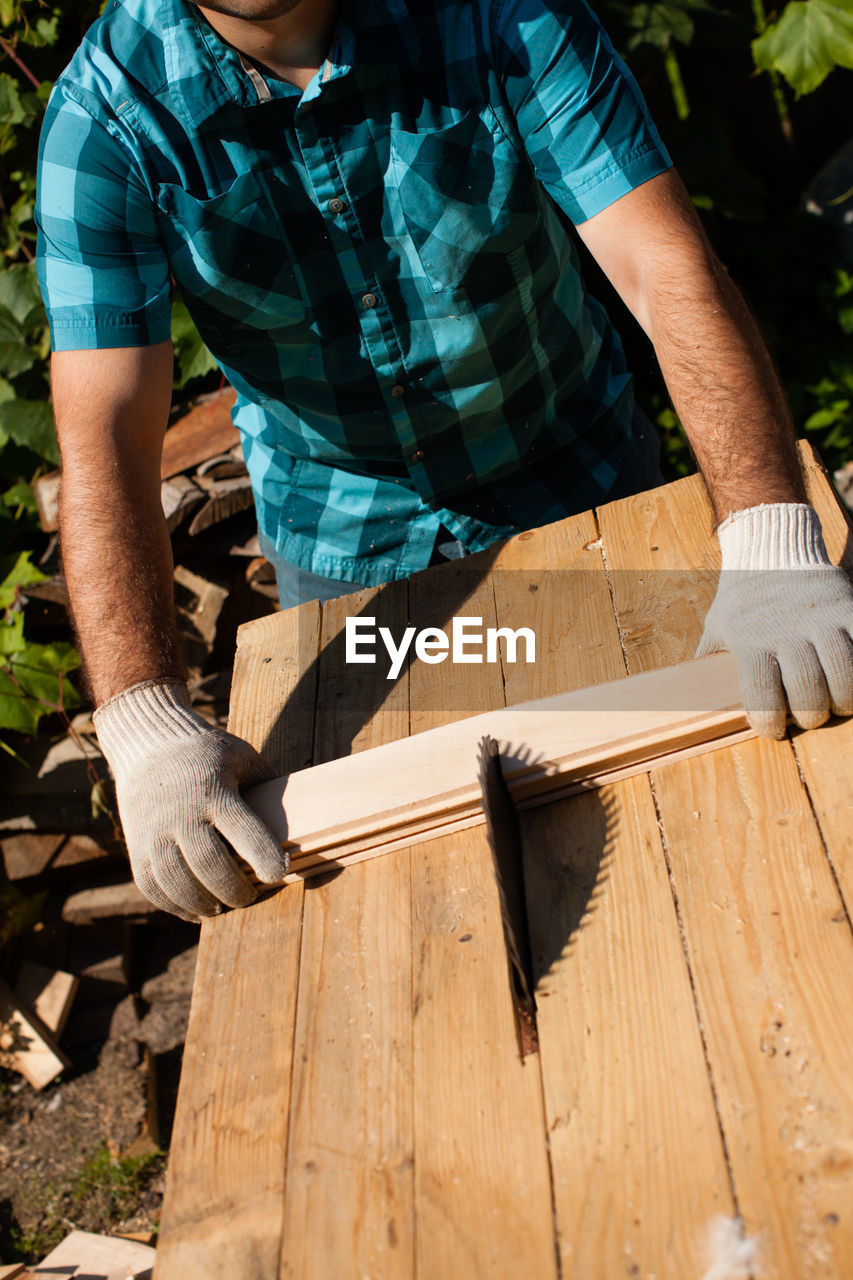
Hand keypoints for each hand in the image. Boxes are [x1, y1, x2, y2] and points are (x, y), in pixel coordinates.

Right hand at [94, 680, 288, 919]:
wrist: (147, 745)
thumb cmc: (206, 755)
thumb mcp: (241, 757)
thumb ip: (266, 786)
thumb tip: (302, 815)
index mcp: (213, 790)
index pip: (242, 830)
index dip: (263, 857)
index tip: (278, 874)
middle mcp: (180, 814)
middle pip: (209, 865)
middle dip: (234, 890)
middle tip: (250, 898)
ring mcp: (152, 833)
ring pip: (178, 883)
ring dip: (205, 904)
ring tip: (223, 906)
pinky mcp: (135, 848)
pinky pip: (153, 888)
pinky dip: (176, 906)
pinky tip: (197, 909)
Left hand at [696, 503, 852, 737]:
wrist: (771, 551)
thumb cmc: (742, 603)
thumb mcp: (716, 629)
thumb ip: (709, 664)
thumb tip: (687, 702)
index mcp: (748, 638)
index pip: (761, 692)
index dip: (768, 721)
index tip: (772, 728)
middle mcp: (785, 627)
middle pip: (807, 689)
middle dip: (809, 715)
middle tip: (808, 717)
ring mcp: (820, 617)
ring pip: (843, 673)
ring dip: (842, 700)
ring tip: (835, 704)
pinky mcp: (848, 607)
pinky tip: (850, 682)